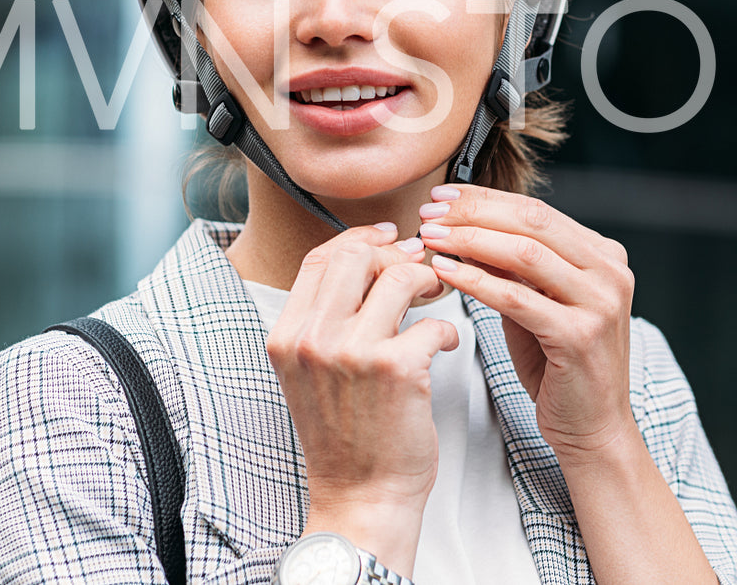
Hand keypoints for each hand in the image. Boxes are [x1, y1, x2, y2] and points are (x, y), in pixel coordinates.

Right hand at [266, 223, 457, 570]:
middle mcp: (313, 340)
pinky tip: (447, 345)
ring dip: (428, 281)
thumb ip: (325, 322)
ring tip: (437, 299)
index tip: (387, 238)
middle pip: (356, 256)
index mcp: (287, 337)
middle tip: (420, 268)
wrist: (360, 498)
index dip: (357, 238)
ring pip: (399, 278)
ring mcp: (352, 353)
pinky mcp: (396, 370)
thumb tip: (367, 264)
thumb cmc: (346, 438)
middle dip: (396, 254)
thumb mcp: (311, 375)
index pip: (319, 259)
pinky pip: (434, 322)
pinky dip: (449, 329)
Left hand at [417, 185, 635, 458]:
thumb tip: (461, 229)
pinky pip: (517, 298)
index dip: (484, 199)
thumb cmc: (560, 366)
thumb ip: (511, 268)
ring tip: (430, 238)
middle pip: (531, 222)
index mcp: (603, 256)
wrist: (593, 428)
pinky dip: (476, 281)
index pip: (537, 211)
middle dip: (473, 212)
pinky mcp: (580, 335)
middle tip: (430, 212)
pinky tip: (446, 272)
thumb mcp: (536, 303)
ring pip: (525, 254)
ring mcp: (601, 303)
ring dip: (469, 241)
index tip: (442, 196)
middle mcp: (610, 272)